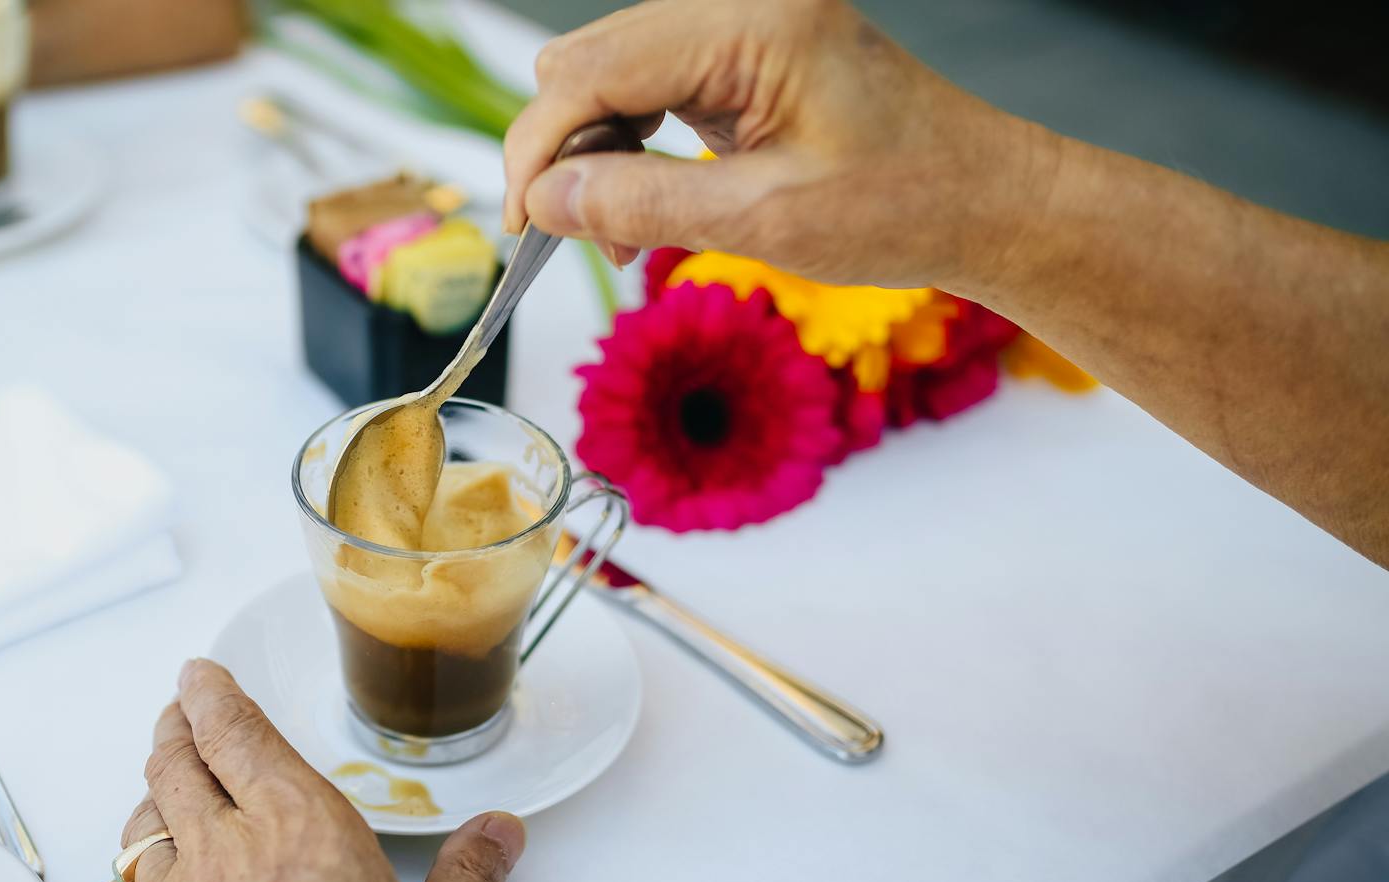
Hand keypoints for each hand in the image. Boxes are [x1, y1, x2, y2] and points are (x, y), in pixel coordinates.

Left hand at [78, 660, 526, 881]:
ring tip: (157, 794)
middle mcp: (225, 857)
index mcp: (301, 828)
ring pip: (139, 833)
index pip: (239, 734)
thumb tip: (500, 835)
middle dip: (173, 732)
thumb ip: (472, 878)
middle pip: (177, 769)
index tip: (197, 675)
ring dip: (146, 802)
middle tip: (175, 717)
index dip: (211, 696)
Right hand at [502, 0, 1058, 289]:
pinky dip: (627, 147)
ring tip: (618, 232)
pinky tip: (641, 204)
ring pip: (607, 73)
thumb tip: (545, 200)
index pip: (593, 69)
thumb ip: (643, 204)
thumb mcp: (763, 221)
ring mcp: (741, 24)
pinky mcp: (743, 54)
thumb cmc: (904, 205)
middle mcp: (740, 5)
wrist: (982, 200)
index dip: (541, 147)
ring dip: (593, 155)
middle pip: (588, 61)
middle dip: (563, 152)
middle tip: (573, 235)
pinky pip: (648, 87)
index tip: (523, 220)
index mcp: (752, 22)